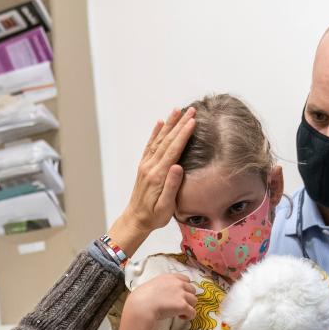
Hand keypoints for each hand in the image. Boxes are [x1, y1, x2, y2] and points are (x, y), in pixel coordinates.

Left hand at [105, 109, 196, 255]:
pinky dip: (155, 133)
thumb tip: (178, 166)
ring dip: (169, 124)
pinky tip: (160, 123)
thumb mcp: (166, 207)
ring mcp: (146, 165)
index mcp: (158, 176)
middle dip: (179, 124)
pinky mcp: (144, 166)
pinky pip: (150, 146)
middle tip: (191, 109)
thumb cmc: (154, 216)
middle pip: (167, 141)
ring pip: (158, 140)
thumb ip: (172, 186)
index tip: (193, 121)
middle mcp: (150, 167)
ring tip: (177, 110)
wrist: (136, 220)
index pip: (173, 150)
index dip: (183, 134)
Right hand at [125, 274, 196, 321]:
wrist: (142, 306)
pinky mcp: (183, 306)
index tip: (180, 294)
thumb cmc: (141, 297)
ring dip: (189, 306)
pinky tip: (180, 317)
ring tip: (179, 312)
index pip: (186, 279)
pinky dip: (188, 316)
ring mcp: (182, 294)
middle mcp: (178, 284)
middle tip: (179, 304)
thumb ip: (161, 286)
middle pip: (192, 290)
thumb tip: (162, 293)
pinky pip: (193, 312)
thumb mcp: (152, 285)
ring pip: (194, 301)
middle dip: (188, 297)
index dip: (185, 287)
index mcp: (170, 277)